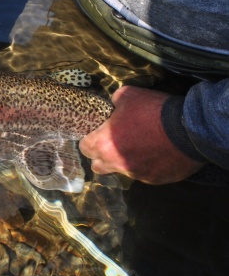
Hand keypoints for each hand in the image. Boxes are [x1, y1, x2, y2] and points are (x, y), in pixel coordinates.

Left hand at [79, 86, 203, 183]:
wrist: (189, 128)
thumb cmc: (154, 111)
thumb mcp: (128, 95)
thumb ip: (114, 102)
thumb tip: (113, 106)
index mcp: (105, 144)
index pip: (85, 148)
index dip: (90, 140)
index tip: (97, 135)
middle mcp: (117, 163)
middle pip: (98, 166)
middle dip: (102, 156)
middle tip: (113, 144)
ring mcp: (136, 174)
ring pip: (122, 171)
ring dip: (125, 161)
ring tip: (140, 147)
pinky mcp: (155, 179)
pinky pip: (144, 174)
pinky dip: (147, 166)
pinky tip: (156, 153)